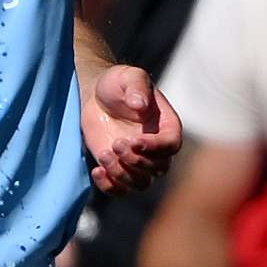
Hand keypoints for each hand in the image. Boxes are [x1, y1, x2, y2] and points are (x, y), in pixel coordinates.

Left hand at [82, 62, 183, 193]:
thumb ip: (137, 87)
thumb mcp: (128, 76)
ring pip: (141, 183)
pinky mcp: (119, 169)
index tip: (134, 141)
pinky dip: (110, 186)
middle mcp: (157, 148)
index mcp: (167, 125)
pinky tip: (97, 171)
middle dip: (136, 160)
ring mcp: (138, 161)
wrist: (96, 95)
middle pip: (158, 168)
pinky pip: (120, 190)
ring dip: (123, 174)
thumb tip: (140, 104)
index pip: (171, 145)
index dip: (155, 148)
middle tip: (116, 143)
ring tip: (105, 154)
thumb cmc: (117, 83)